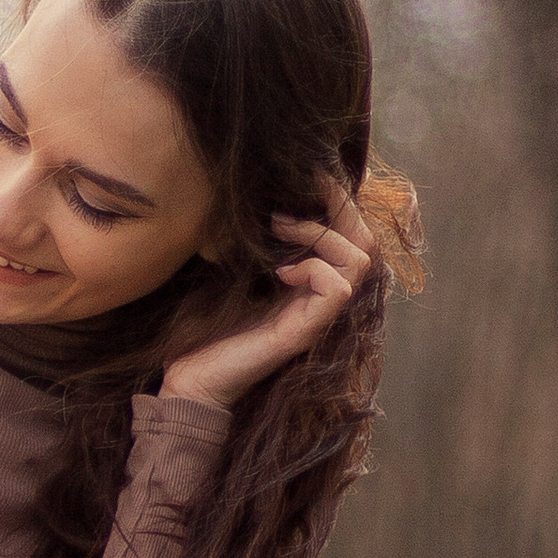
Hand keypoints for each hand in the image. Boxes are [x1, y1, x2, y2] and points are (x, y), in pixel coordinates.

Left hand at [159, 178, 373, 410]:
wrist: (191, 379)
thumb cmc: (206, 327)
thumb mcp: (235, 269)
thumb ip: (259, 240)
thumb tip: (264, 197)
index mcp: (311, 282)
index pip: (353, 234)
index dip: (340, 201)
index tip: (308, 178)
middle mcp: (322, 299)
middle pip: (366, 243)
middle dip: (337, 210)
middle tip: (287, 209)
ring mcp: (318, 317)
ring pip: (359, 261)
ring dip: (320, 235)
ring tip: (281, 232)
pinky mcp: (305, 332)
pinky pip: (337, 287)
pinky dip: (313, 268)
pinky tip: (281, 272)